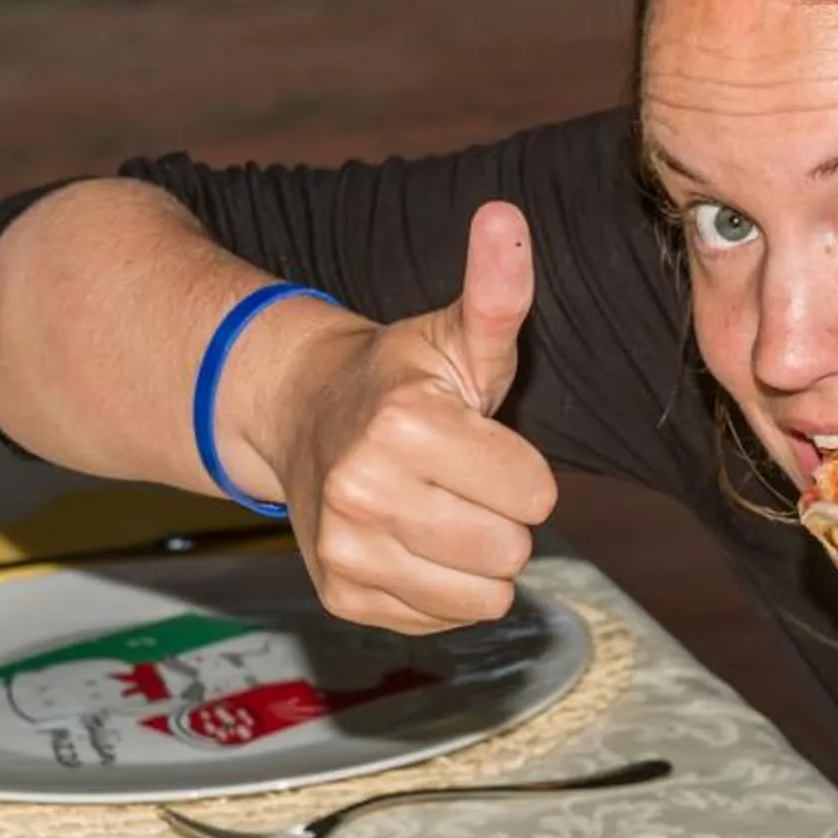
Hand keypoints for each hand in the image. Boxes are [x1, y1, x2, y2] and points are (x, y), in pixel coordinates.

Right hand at [241, 201, 558, 632]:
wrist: (301, 416)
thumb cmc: (402, 380)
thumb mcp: (456, 336)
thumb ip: (496, 291)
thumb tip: (506, 217)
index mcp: (406, 424)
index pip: (537, 494)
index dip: (521, 470)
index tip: (479, 443)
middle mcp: (364, 490)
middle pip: (511, 550)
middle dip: (502, 517)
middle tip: (460, 481)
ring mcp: (347, 549)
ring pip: (484, 597)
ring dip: (479, 562)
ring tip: (440, 512)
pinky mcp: (343, 595)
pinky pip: (444, 620)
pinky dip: (442, 590)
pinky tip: (412, 542)